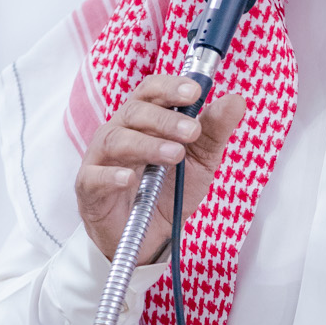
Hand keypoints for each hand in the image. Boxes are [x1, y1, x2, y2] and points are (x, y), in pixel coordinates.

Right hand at [75, 74, 245, 263]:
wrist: (151, 237)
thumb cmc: (169, 191)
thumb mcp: (201, 161)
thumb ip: (214, 131)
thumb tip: (236, 101)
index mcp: (145, 120)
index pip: (151, 90)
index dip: (170, 86)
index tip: (195, 91)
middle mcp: (120, 132)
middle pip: (135, 112)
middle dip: (166, 119)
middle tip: (192, 131)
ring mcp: (101, 158)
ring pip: (116, 140)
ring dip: (147, 145)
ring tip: (175, 154)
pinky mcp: (90, 188)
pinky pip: (95, 176)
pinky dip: (111, 176)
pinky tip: (129, 178)